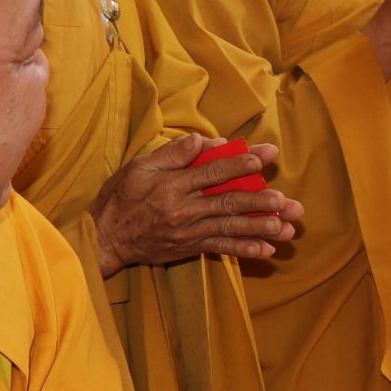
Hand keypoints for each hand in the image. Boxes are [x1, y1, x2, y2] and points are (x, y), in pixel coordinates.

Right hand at [93, 133, 303, 273]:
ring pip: (229, 227)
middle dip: (259, 201)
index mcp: (171, 185)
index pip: (212, 172)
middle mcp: (182, 210)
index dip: (239, 164)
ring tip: (285, 228)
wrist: (105, 238)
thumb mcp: (140, 166)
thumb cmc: (121, 196)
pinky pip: (220, 248)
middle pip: (227, 203)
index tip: (263, 158)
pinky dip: (243, 250)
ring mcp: (187, 232)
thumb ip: (173, 153)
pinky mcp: (189, 247)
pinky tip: (266, 250)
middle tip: (285, 200)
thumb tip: (203, 140)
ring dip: (259, 228)